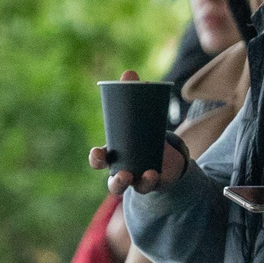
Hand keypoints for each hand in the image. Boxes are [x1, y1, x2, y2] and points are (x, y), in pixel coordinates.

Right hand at [90, 71, 184, 194]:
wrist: (167, 154)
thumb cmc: (145, 135)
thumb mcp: (140, 117)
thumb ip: (133, 96)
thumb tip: (129, 74)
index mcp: (114, 155)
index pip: (99, 160)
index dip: (96, 158)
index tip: (99, 153)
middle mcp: (121, 171)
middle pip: (111, 181)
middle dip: (114, 179)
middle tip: (122, 173)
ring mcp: (135, 180)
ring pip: (126, 188)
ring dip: (129, 183)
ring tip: (137, 176)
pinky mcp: (151, 184)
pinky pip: (147, 186)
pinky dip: (150, 180)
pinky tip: (154, 173)